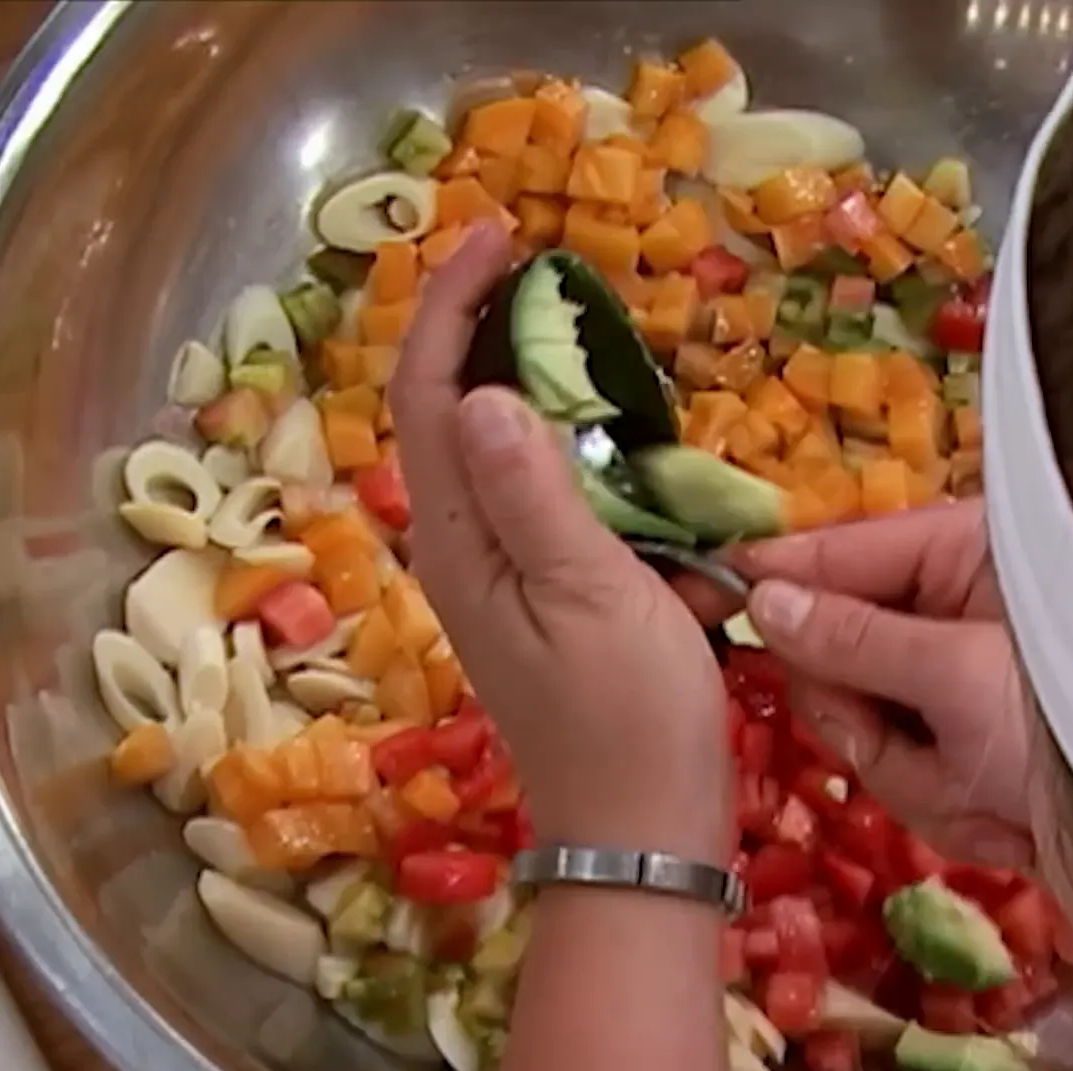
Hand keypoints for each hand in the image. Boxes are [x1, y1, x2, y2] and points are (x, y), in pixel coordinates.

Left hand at [389, 223, 728, 861]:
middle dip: (471, 324)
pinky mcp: (540, 593)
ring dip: (514, 373)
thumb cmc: (628, 718)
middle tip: (527, 260)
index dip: (448, 307)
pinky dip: (563, 436)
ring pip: (488, 448)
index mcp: (460, 544)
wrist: (642, 832)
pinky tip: (610, 423)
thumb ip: (538, 495)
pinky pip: (536, 489)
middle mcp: (460, 550)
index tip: (495, 235)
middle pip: (443, 413)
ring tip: (564, 316)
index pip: (430, 398)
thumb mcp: (594, 597)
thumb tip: (488, 392)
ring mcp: (498, 574)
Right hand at [726, 501, 1035, 866]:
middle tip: (916, 743)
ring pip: (870, 732)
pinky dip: (956, 810)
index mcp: (969, 556)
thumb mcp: (961, 676)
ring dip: (924, 778)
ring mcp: (962, 688)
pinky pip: (913, 780)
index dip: (778, 577)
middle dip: (873, 721)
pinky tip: (1009, 820)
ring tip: (993, 792)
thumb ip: (855, 639)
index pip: (844, 551)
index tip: (710, 587)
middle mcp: (958, 612)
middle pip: (838, 654)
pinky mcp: (972, 752)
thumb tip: (767, 598)